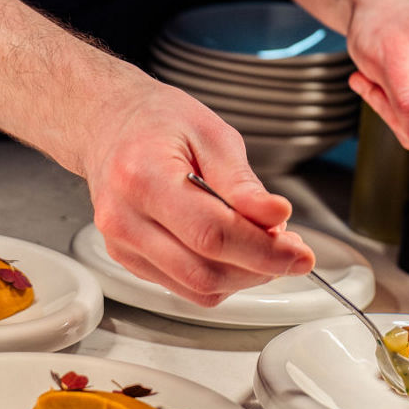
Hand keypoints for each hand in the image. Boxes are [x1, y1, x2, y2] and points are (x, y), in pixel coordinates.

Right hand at [81, 74, 314, 304]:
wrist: (110, 122)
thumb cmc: (157, 121)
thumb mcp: (211, 133)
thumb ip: (242, 182)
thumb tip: (276, 217)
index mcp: (143, 177)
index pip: (211, 234)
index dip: (263, 250)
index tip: (298, 252)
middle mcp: (124, 218)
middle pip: (203, 271)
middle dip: (259, 268)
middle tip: (291, 250)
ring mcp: (121, 245)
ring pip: (196, 288)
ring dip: (243, 276)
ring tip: (267, 245)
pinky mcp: (127, 260)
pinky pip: (183, 286)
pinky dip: (219, 276)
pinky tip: (235, 250)